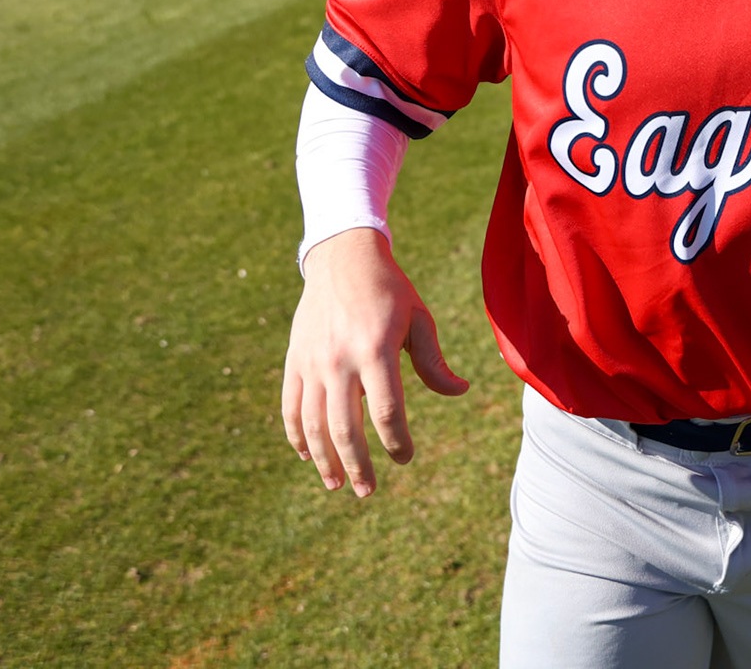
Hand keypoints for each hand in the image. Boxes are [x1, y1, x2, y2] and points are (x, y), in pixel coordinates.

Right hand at [281, 228, 469, 496]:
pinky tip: (309, 456)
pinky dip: (297, 436)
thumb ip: (434, 361)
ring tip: (338, 484)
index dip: (397, 441)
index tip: (406, 457)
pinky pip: (290, 408)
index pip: (387, 411)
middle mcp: (339, 360)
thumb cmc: (389, 290)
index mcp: (376, 350)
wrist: (341, 258)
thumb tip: (460, 392)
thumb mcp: (419, 319)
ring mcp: (312, 363)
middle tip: (368, 491)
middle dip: (358, 465)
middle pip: (345, 428)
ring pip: (313, 424)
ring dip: (325, 460)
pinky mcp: (294, 361)